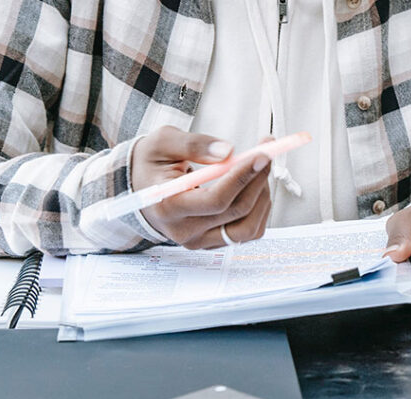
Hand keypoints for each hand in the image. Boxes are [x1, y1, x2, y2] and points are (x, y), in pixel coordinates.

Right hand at [132, 126, 272, 248]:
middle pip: (236, 213)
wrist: (144, 187)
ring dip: (261, 196)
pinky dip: (259, 209)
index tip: (261, 155)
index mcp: (168, 206)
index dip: (243, 177)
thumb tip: (228, 151)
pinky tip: (253, 187)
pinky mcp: (213, 242)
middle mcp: (185, 231)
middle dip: (258, 179)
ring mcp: (200, 241)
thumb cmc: (152, 163)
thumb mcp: (163, 142)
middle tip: (266, 153)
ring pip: (248, 228)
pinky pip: (247, 233)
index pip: (215, 200)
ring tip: (257, 170)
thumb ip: (194, 144)